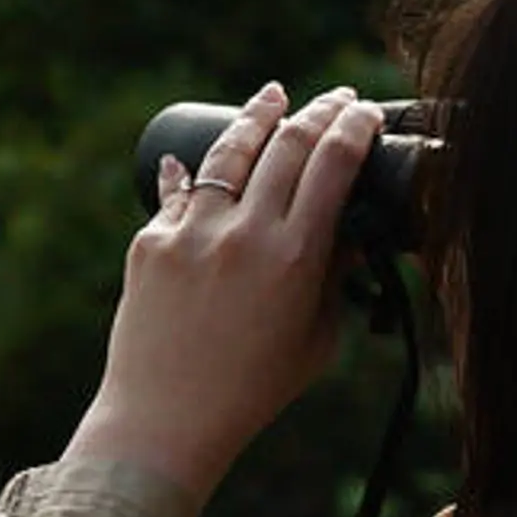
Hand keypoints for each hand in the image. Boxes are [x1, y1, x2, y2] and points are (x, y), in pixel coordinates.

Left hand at [61, 81, 385, 497]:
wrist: (165, 420)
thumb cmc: (253, 390)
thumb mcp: (316, 339)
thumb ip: (334, 280)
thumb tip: (343, 231)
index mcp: (295, 257)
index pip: (333, 163)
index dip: (354, 127)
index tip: (366, 113)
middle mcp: (244, 233)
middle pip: (288, 143)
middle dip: (319, 111)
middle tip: (335, 98)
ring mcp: (191, 232)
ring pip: (230, 151)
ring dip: (258, 116)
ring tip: (273, 95)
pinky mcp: (150, 243)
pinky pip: (178, 192)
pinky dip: (192, 173)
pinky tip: (194, 161)